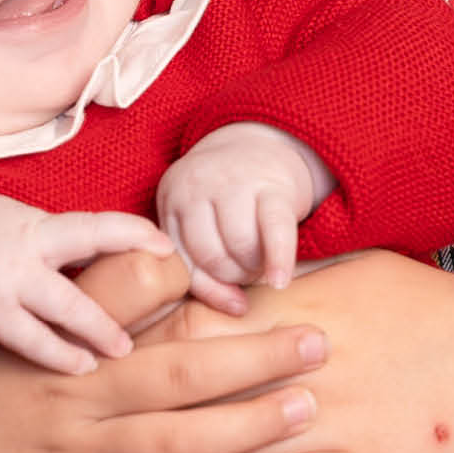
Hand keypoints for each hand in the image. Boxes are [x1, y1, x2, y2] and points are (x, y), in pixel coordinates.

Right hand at [0, 193, 177, 373]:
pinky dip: (60, 354)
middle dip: (133, 281)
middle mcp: (30, 255)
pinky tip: (82, 367)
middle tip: (169, 302)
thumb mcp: (21, 224)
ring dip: (100, 331)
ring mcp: (10, 288)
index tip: (170, 248)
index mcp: (42, 228)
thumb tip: (114, 255)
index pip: (98, 225)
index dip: (136, 234)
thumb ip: (63, 242)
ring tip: (124, 351)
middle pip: (92, 260)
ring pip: (67, 309)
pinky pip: (32, 341)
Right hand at [0, 250, 335, 452]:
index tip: (268, 288)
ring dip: (245, 427)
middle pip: (181, 373)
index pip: (151, 309)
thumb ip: (103, 305)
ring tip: (304, 410)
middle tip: (318, 343)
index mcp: (74, 347)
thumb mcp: (36, 333)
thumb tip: (176, 265)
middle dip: (256, 359)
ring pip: (173, 443)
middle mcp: (79, 398)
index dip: (211, 298)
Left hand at [130, 251, 453, 452]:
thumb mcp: (357, 270)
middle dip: (139, 396)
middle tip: (83, 412)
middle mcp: (303, 363)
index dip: (144, 333)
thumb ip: (294, 277)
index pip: (199, 316)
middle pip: (200, 379)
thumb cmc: (429, 306)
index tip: (101, 343)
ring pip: (228, 440)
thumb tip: (241, 273)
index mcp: (301, 308)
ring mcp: (327, 419)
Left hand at [156, 123, 334, 298]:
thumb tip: (236, 308)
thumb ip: (201, 265)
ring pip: (240, 247)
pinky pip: (274, 231)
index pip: (182, 258)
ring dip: (255, 268)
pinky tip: (280, 281)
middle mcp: (197, 185)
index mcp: (172, 197)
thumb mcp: (198, 222)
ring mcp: (233, 181)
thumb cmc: (224, 201)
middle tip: (249, 271)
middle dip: (233, 275)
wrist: (259, 144)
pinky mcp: (272, 184)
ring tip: (263, 262)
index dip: (208, 287)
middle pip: (211, 256)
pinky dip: (278, 260)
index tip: (232, 301)